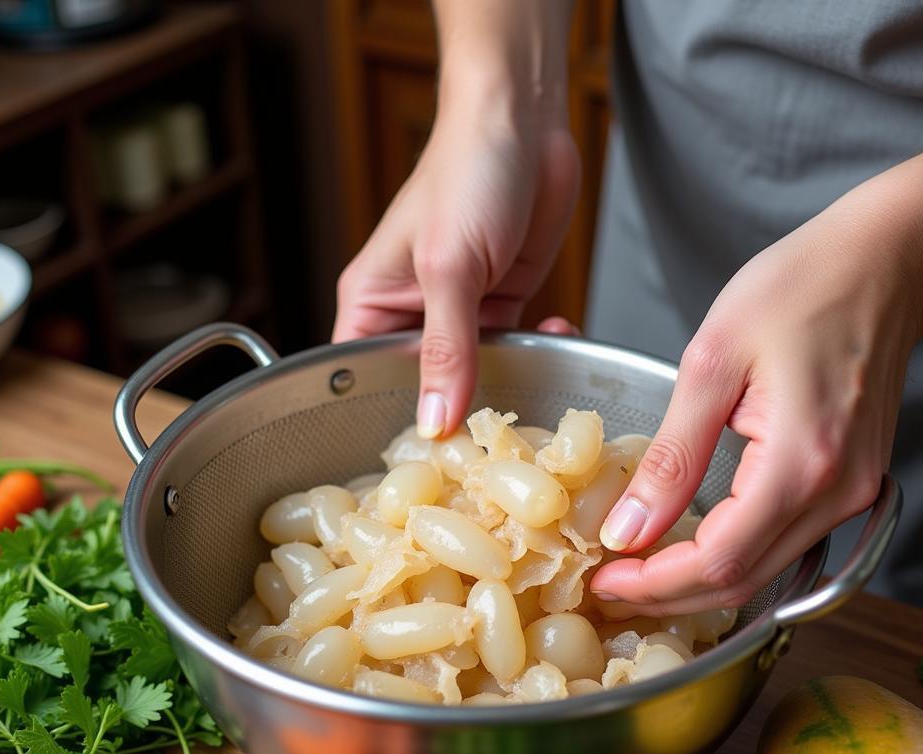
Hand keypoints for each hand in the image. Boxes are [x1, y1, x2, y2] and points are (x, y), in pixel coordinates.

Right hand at [333, 104, 578, 439]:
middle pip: (424, 388)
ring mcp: (460, 312)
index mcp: (372, 305)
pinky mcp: (503, 303)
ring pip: (476, 373)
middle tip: (487, 447)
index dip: (386, 421)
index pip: (363, 381)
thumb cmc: (466, 173)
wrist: (524, 121)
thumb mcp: (449, 267)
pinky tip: (559, 334)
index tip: (421, 462)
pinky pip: (518, 346)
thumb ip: (447, 349)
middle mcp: (411, 315)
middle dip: (457, 412)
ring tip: (532, 401)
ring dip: (507, 382)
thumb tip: (437, 422)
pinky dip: (542, 348)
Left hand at [590, 192, 921, 613]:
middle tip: (611, 584)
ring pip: (764, 574)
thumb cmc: (801, 289)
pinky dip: (732, 558)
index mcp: (801, 461)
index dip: (654, 584)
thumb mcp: (712, 362)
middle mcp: (837, 494)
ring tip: (639, 570)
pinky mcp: (850, 488)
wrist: (884, 265)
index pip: (718, 562)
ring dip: (697, 584)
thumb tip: (628, 529)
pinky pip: (785, 546)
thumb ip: (672, 457)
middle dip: (668, 595)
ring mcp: (851, 496)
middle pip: (742, 583)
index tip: (605, 579)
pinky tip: (690, 546)